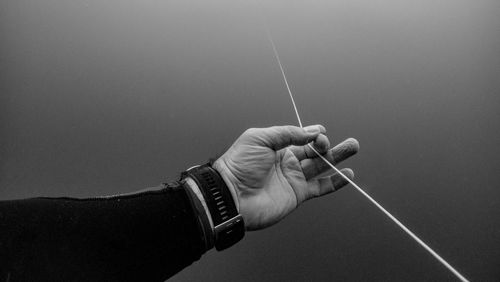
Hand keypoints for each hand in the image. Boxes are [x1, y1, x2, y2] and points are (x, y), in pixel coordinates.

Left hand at [213, 125, 358, 230]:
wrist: (232, 196)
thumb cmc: (239, 165)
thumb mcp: (260, 139)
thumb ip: (287, 133)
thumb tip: (312, 132)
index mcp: (277, 147)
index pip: (301, 137)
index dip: (313, 133)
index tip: (320, 132)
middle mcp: (287, 162)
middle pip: (315, 152)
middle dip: (331, 145)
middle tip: (351, 142)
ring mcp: (293, 178)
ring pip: (321, 167)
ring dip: (338, 158)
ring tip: (354, 147)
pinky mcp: (297, 194)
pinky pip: (321, 187)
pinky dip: (336, 182)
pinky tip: (348, 175)